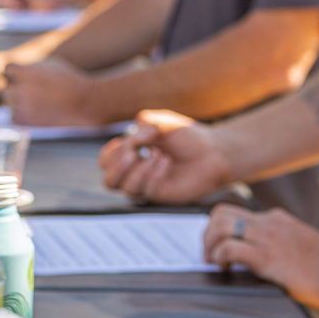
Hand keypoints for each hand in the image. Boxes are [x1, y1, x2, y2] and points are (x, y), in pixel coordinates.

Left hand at [2, 58, 97, 124]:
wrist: (84, 101)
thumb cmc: (69, 79)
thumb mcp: (51, 63)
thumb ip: (31, 65)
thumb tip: (18, 67)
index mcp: (24, 71)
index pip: (7, 69)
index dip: (16, 73)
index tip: (28, 76)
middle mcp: (19, 88)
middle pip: (5, 88)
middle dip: (16, 89)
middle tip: (33, 92)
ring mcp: (20, 105)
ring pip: (8, 103)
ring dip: (18, 102)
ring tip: (38, 102)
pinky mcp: (24, 120)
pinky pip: (13, 117)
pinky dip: (21, 115)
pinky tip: (36, 111)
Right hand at [98, 110, 230, 203]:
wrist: (213, 150)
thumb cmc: (186, 136)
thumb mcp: (161, 121)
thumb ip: (142, 124)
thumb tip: (132, 140)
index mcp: (131, 155)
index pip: (105, 162)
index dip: (112, 152)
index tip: (130, 141)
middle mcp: (136, 173)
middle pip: (108, 181)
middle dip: (117, 166)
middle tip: (134, 152)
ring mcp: (148, 186)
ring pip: (125, 189)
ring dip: (138, 170)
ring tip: (158, 154)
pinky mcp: (162, 196)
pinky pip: (147, 191)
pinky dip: (153, 175)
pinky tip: (166, 162)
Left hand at [203, 204, 318, 307]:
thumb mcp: (300, 242)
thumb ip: (281, 241)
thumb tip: (263, 256)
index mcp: (276, 218)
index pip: (234, 212)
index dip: (219, 229)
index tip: (218, 247)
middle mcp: (268, 222)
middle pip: (220, 213)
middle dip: (207, 235)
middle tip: (210, 256)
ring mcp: (267, 238)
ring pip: (220, 226)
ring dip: (209, 245)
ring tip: (214, 262)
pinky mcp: (266, 257)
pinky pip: (229, 247)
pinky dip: (219, 257)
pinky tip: (225, 268)